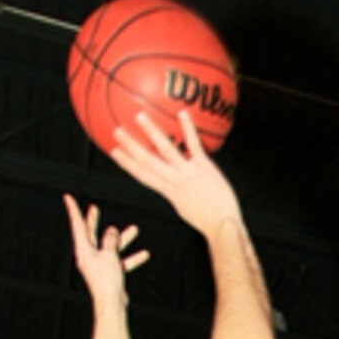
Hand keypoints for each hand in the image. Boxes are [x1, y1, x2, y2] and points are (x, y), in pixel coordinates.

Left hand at [63, 196, 148, 309]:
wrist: (111, 304)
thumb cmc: (107, 280)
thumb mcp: (109, 254)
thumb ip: (111, 239)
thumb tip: (112, 230)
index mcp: (84, 249)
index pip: (78, 225)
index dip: (73, 210)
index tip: (68, 197)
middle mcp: (89, 256)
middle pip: (91, 234)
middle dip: (94, 221)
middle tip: (94, 208)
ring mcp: (99, 265)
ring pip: (111, 247)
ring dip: (123, 239)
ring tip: (135, 229)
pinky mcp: (109, 274)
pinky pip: (120, 261)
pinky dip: (131, 257)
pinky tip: (144, 254)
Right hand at [109, 111, 242, 235]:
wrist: (224, 226)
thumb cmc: (208, 220)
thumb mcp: (185, 208)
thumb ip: (177, 193)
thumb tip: (173, 184)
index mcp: (168, 192)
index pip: (143, 175)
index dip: (127, 163)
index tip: (114, 152)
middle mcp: (175, 181)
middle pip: (147, 161)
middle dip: (131, 146)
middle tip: (117, 131)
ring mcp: (188, 173)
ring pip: (166, 149)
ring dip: (151, 132)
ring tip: (139, 116)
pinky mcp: (204, 167)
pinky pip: (194, 145)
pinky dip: (188, 128)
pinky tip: (182, 112)